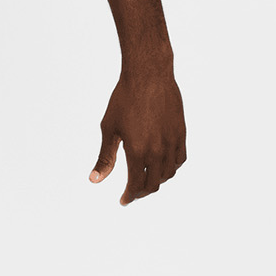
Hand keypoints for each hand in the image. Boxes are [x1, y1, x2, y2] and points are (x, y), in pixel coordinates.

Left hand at [90, 64, 186, 203]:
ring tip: (146, 179)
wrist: (148, 75)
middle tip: (133, 193)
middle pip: (153, 184)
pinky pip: (180, 159)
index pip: (136, 185)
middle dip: (142, 192)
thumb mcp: (109, 128)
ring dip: (157, 181)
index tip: (124, 200)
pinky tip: (162, 165)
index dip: (129, 196)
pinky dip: (172, 167)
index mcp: (138, 151)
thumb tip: (94, 180)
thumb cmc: (124, 99)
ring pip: (169, 173)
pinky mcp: (181, 132)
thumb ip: (104, 157)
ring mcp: (172, 141)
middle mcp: (158, 150)